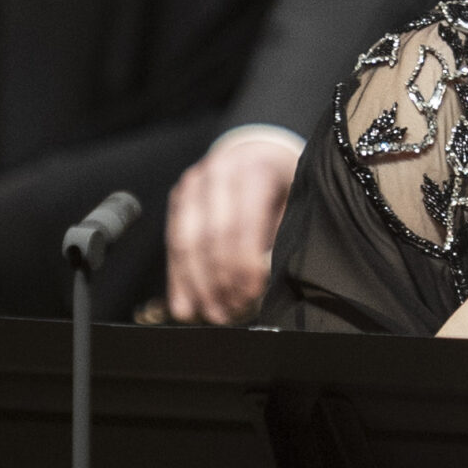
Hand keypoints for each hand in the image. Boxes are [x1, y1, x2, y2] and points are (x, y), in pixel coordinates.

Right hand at [165, 130, 301, 322]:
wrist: (258, 152)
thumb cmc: (284, 182)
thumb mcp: (294, 199)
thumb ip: (279, 234)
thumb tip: (267, 277)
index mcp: (252, 171)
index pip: (241, 227)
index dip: (244, 267)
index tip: (253, 296)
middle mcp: (217, 173)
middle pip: (210, 238)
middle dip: (220, 282)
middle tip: (231, 312)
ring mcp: (192, 184)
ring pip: (186, 244)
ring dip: (198, 286)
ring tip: (213, 315)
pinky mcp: (178, 199)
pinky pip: (173, 244)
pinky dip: (179, 279)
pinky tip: (185, 307)